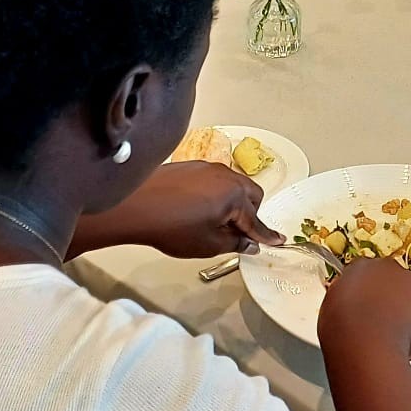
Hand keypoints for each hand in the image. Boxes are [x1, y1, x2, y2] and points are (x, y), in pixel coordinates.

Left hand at [119, 162, 284, 259]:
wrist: (135, 205)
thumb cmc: (170, 225)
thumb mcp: (208, 245)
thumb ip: (234, 244)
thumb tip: (247, 243)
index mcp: (235, 195)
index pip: (256, 220)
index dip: (266, 235)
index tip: (275, 240)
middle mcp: (225, 176)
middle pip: (251, 195)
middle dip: (249, 214)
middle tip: (238, 234)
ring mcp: (206, 168)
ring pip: (232, 186)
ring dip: (231, 203)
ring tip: (214, 223)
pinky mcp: (190, 166)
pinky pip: (213, 180)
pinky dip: (214, 194)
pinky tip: (197, 209)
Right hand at [319, 256, 410, 361]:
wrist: (366, 343)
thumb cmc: (342, 327)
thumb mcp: (332, 305)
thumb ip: (345, 297)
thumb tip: (349, 304)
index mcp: (362, 266)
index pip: (367, 275)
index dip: (367, 293)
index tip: (364, 308)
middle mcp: (390, 269)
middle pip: (393, 283)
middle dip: (389, 299)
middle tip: (379, 322)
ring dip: (406, 313)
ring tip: (392, 336)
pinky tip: (405, 343)